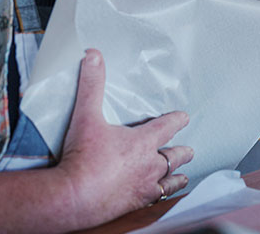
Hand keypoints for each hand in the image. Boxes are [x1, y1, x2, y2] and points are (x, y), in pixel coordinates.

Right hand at [57, 49, 190, 228]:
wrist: (71, 198)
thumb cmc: (82, 158)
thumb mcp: (86, 115)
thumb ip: (91, 84)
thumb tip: (94, 55)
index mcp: (143, 141)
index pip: (168, 125)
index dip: (177, 120)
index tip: (184, 117)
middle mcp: (149, 164)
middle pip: (174, 155)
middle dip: (181, 151)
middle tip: (188, 150)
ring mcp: (144, 186)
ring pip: (169, 180)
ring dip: (176, 176)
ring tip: (182, 176)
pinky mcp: (135, 204)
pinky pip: (156, 201)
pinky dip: (162, 197)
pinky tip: (161, 198)